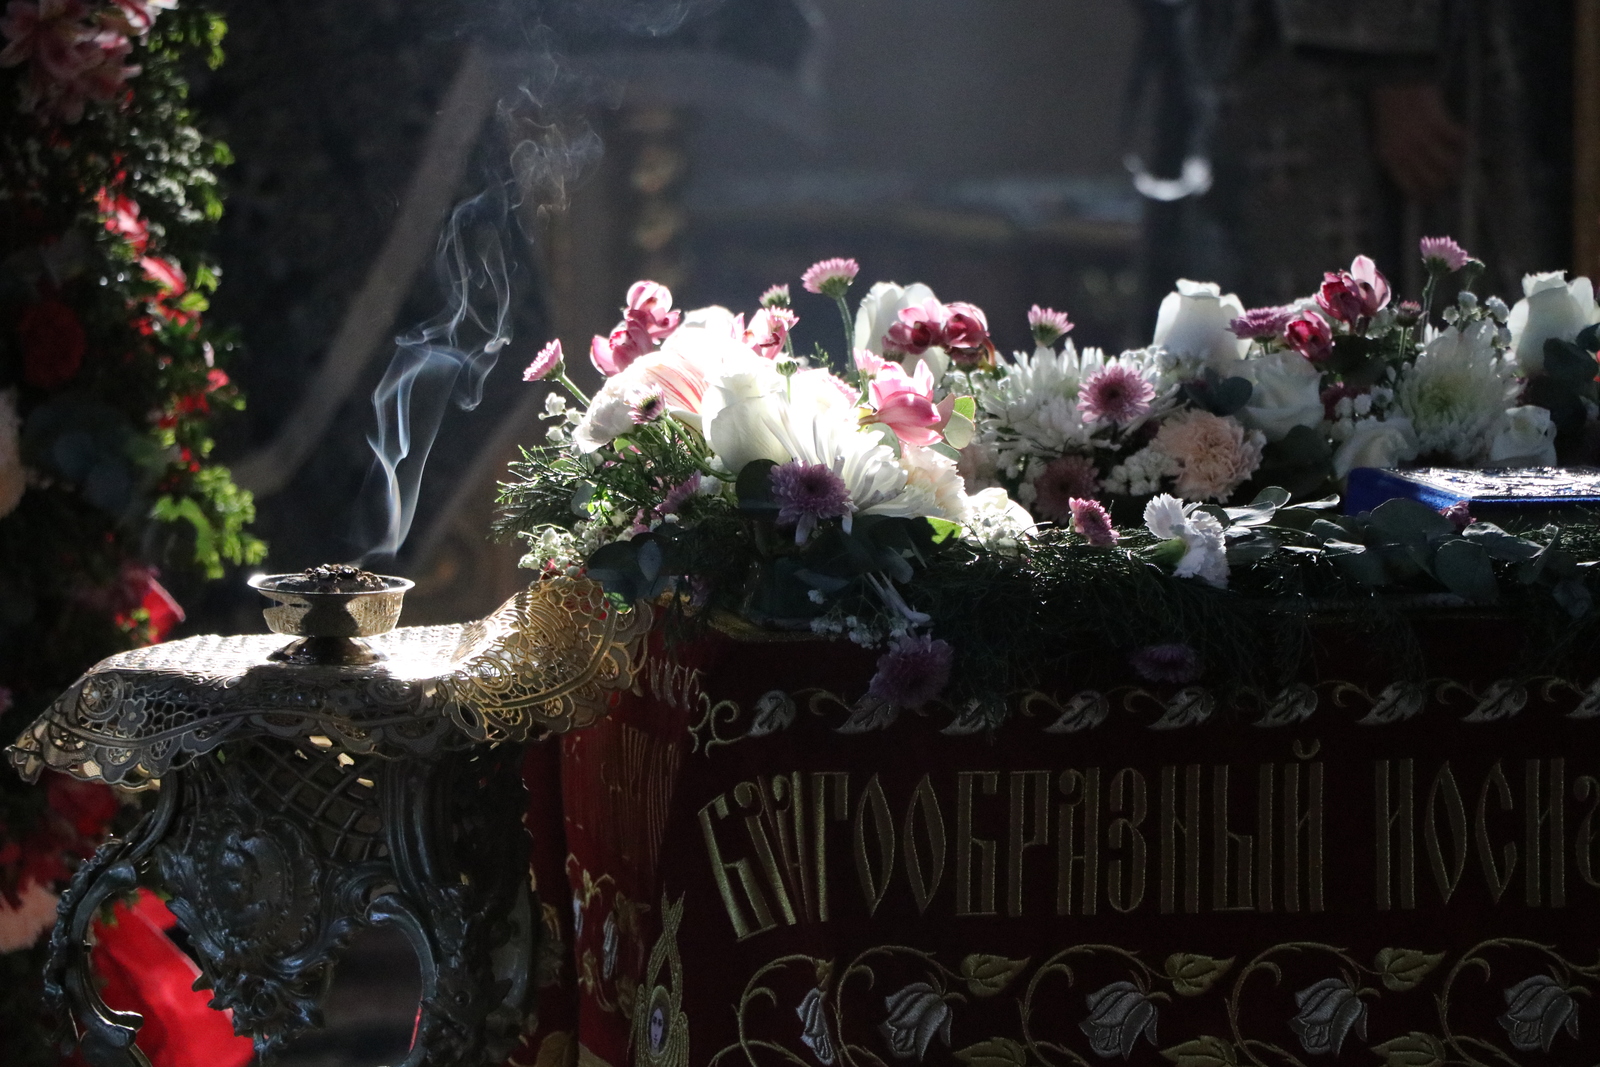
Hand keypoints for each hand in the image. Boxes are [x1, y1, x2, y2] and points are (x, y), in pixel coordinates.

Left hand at [1369, 82, 1468, 200]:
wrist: (1394, 82)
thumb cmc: (1391, 110)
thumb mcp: (1386, 138)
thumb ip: (1397, 156)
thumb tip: (1416, 175)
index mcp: (1390, 158)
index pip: (1411, 188)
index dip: (1426, 196)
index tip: (1436, 197)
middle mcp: (1405, 151)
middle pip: (1433, 180)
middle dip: (1447, 183)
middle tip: (1455, 178)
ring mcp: (1420, 138)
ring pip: (1447, 164)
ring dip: (1459, 164)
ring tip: (1463, 160)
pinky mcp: (1434, 123)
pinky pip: (1457, 140)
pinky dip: (1466, 142)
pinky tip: (1468, 139)